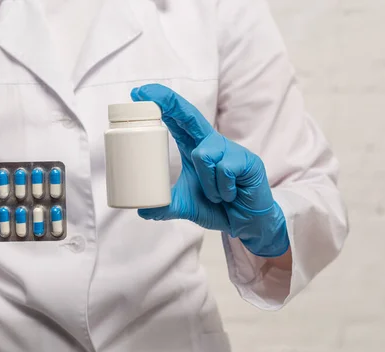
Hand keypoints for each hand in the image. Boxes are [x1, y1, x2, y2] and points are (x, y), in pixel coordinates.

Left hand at [131, 84, 288, 257]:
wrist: (247, 224)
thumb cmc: (217, 207)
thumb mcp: (185, 205)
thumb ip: (164, 206)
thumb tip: (141, 211)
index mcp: (194, 148)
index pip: (176, 120)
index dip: (160, 104)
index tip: (137, 92)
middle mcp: (211, 143)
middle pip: (189, 115)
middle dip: (168, 102)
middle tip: (145, 92)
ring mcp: (230, 149)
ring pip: (204, 154)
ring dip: (206, 182)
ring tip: (216, 195)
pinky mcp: (247, 160)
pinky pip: (224, 169)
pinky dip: (222, 188)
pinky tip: (231, 194)